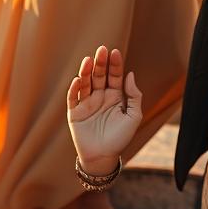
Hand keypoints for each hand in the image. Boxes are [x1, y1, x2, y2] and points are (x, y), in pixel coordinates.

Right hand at [67, 46, 142, 174]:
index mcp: (115, 96)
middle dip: (100, 63)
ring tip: (88, 60)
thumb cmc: (120, 138)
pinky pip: (73, 98)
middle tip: (101, 50)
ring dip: (86, 71)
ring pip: (85, 83)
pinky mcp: (75, 112)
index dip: (114, 64)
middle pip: (99, 76)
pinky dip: (75, 89)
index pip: (114, 76)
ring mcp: (87, 103)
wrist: (103, 158)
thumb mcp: (133, 117)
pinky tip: (78, 80)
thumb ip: (134, 96)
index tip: (115, 52)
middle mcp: (100, 96)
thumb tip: (130, 74)